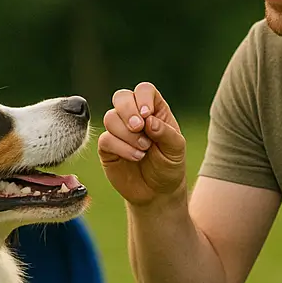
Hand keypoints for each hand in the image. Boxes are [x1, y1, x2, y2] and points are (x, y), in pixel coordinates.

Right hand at [98, 82, 186, 206]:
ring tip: (144, 149)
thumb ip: (166, 133)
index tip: (148, 115)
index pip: (144, 90)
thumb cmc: (169, 166)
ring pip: (110, 117)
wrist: (157, 192)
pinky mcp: (107, 148)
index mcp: (153, 110)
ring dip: (127, 134)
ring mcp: (119, 131)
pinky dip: (121, 147)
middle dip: (128, 111)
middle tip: (139, 127)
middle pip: (121, 97)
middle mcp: (134, 116)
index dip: (143, 98)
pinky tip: (136, 156)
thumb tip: (148, 120)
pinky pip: (105, 139)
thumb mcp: (176, 149)